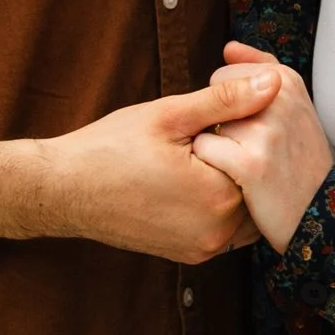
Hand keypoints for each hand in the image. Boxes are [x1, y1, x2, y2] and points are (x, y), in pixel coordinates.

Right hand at [37, 65, 279, 263]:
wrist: (63, 191)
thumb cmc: (109, 149)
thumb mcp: (168, 115)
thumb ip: (225, 100)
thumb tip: (271, 79)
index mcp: (218, 196)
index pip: (261, 157)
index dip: (247, 131)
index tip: (216, 120)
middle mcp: (217, 233)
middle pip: (256, 187)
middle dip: (243, 158)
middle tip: (205, 136)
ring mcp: (203, 249)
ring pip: (242, 209)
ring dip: (232, 183)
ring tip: (197, 156)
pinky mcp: (190, 255)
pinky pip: (223, 227)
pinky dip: (216, 204)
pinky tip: (190, 179)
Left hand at [191, 42, 334, 251]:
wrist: (320, 212)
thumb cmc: (299, 156)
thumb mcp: (293, 105)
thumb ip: (260, 69)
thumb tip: (229, 47)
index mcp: (286, 80)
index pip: (224, 74)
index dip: (229, 104)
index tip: (255, 125)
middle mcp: (278, 98)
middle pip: (212, 98)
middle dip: (221, 121)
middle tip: (252, 147)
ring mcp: (265, 131)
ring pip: (207, 124)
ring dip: (216, 145)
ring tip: (246, 162)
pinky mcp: (250, 164)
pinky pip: (204, 149)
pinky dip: (212, 166)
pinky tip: (235, 177)